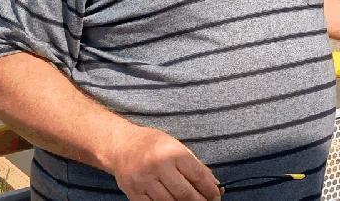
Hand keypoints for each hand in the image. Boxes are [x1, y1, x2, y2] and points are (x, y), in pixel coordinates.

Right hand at [104, 125, 219, 200]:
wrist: (122, 145)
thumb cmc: (154, 145)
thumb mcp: (177, 147)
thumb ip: (195, 165)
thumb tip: (214, 184)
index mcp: (173, 152)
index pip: (197, 176)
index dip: (210, 190)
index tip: (216, 196)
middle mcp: (158, 166)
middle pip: (185, 193)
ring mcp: (144, 181)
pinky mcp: (134, 193)